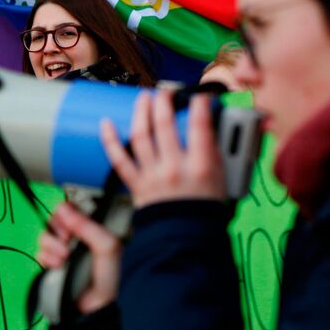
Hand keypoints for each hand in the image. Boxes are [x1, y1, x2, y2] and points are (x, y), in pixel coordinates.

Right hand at [37, 202, 122, 312]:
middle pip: (55, 219)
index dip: (67, 210)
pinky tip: (56, 265)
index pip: (73, 207)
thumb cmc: (106, 276)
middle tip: (67, 240)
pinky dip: (46, 257)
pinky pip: (39, 252)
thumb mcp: (106, 247)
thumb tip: (63, 208)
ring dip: (52, 245)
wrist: (94, 307)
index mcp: (91, 228)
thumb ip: (87, 226)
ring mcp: (62, 250)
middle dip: (58, 228)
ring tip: (64, 258)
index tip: (70, 221)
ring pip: (44, 234)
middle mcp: (76, 236)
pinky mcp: (50, 263)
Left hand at [100, 91, 224, 207]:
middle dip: (163, 102)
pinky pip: (119, 160)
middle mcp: (175, 168)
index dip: (198, 105)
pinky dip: (110, 140)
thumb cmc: (205, 209)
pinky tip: (106, 123)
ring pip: (141, 136)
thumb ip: (215, 151)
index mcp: (201, 166)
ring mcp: (153, 176)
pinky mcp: (136, 185)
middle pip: (165, 125)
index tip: (198, 96)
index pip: (200, 126)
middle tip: (164, 92)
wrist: (185, 238)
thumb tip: (212, 125)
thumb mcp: (223, 178)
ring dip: (141, 112)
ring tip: (142, 98)